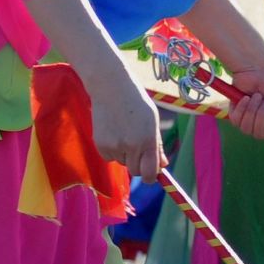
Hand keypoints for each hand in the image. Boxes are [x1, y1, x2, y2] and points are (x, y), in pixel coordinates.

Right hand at [82, 64, 165, 183]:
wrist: (110, 86)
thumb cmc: (135, 102)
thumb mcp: (152, 121)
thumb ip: (157, 145)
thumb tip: (162, 165)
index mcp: (148, 140)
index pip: (150, 173)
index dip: (150, 176)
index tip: (150, 174)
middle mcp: (132, 146)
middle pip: (135, 171)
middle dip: (137, 164)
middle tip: (136, 148)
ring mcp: (115, 146)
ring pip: (122, 162)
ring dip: (124, 155)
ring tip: (123, 133)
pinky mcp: (100, 144)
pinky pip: (109, 157)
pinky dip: (112, 150)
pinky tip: (112, 132)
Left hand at [221, 56, 263, 147]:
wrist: (258, 69)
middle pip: (259, 135)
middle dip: (262, 116)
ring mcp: (250, 118)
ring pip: (247, 129)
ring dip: (252, 111)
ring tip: (256, 96)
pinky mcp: (237, 112)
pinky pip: (236, 121)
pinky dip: (241, 108)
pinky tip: (245, 97)